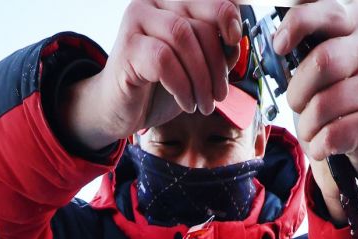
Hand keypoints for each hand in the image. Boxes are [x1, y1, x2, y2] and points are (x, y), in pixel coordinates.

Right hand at [59, 0, 243, 150]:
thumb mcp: (196, 65)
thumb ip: (216, 49)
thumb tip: (236, 43)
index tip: (234, 39)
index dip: (227, 14)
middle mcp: (153, 2)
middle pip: (199, 21)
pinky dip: (182, 85)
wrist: (121, 109)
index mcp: (172, 1)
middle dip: (217, 62)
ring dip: (201, 77)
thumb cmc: (158, 86)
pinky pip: (164, 60)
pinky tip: (186, 102)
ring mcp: (138, 21)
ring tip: (203, 103)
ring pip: (183, 37)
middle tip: (219, 93)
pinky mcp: (127, 46)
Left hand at [273, 0, 357, 222]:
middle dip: (297, 92)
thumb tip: (277, 39)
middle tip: (298, 104)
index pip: (327, 11)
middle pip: (322, 61)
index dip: (299, 23)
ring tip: (314, 126)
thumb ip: (297, 45)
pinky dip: (317, 145)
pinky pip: (330, 136)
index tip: (279, 45)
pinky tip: (324, 143)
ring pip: (321, 105)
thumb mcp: (307, 65)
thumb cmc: (321, 98)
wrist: (344, 143)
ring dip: (306, 125)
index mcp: (351, 26)